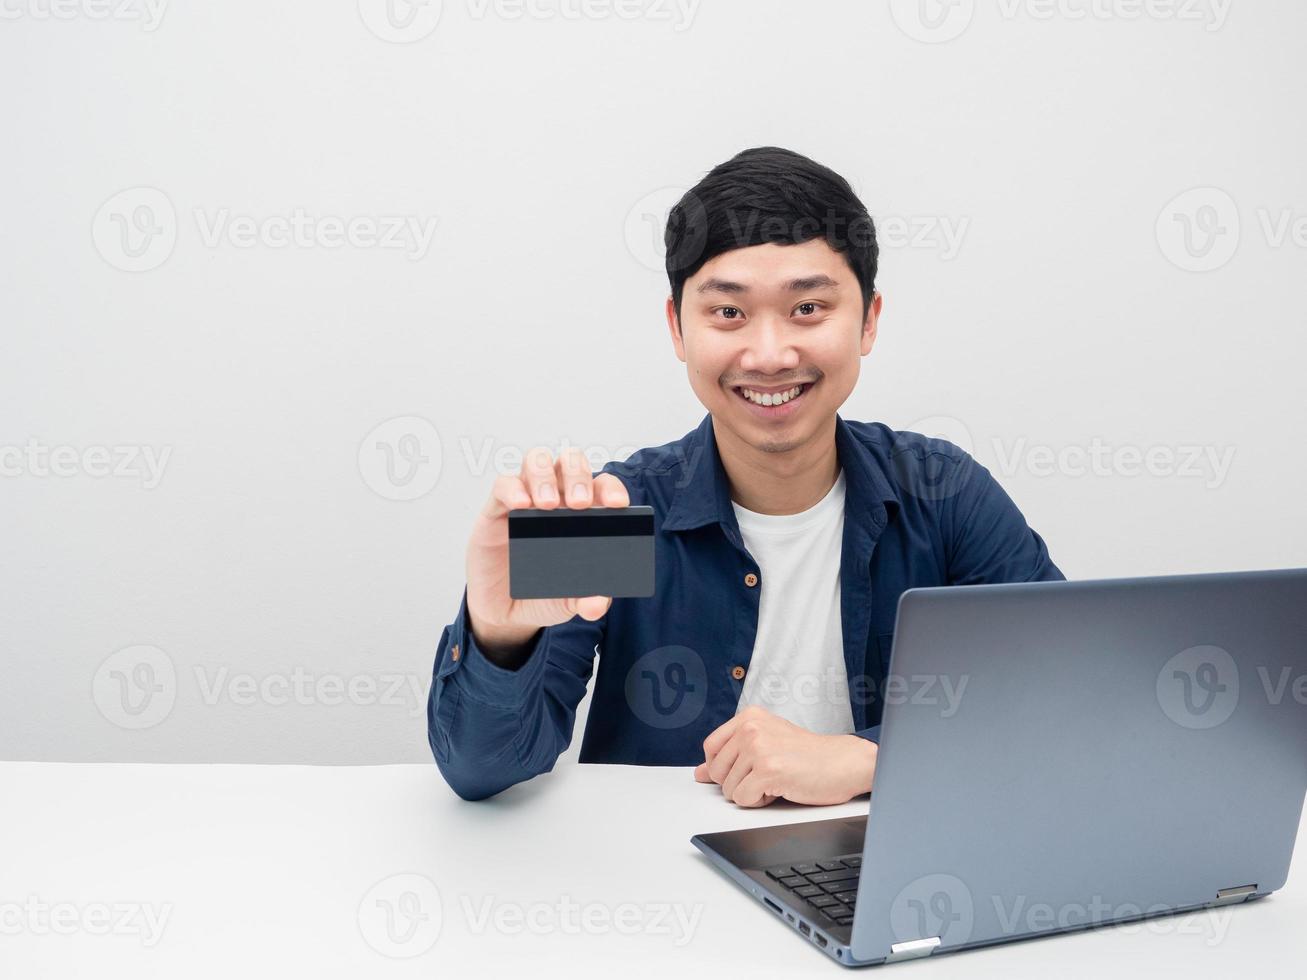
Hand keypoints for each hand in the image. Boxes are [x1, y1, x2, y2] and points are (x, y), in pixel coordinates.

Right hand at [465, 446, 629, 652]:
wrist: (506, 613)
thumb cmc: (543, 594)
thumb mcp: (569, 602)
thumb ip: (587, 601)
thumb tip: (599, 602)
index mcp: (583, 514)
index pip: (602, 485)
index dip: (611, 489)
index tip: (617, 505)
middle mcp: (557, 498)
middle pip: (571, 462)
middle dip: (578, 476)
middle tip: (579, 504)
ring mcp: (526, 500)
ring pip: (537, 461)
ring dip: (545, 475)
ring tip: (548, 505)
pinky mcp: (496, 509)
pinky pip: (503, 484)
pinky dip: (513, 489)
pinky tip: (521, 506)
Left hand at [694, 705, 877, 807]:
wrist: (843, 762)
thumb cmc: (808, 755)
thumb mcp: (766, 744)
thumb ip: (731, 756)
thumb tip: (699, 774)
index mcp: (749, 717)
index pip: (710, 748)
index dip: (722, 768)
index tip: (744, 770)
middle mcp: (750, 727)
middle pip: (717, 772)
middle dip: (738, 783)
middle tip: (766, 775)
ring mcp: (758, 747)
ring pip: (729, 789)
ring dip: (752, 793)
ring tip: (777, 780)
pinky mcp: (768, 769)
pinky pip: (743, 799)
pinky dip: (760, 802)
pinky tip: (780, 788)